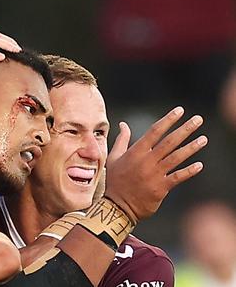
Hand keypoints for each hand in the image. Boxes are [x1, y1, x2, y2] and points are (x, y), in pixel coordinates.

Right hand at [104, 107, 205, 222]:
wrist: (117, 206)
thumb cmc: (115, 180)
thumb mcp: (114, 157)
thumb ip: (121, 139)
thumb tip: (123, 124)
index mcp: (136, 152)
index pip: (155, 131)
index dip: (168, 120)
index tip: (180, 111)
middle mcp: (147, 161)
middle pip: (169, 142)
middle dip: (185, 129)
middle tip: (198, 119)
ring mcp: (155, 174)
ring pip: (176, 158)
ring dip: (191, 148)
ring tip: (204, 139)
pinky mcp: (161, 188)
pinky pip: (178, 177)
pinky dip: (189, 171)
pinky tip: (199, 165)